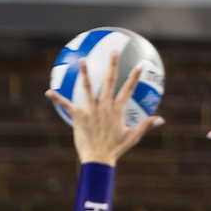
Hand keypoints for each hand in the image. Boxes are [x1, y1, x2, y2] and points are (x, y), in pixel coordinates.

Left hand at [45, 54, 163, 165]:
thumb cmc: (115, 150)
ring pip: (88, 88)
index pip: (128, 89)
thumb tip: (161, 119)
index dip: (134, 77)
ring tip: (82, 60)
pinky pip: (67, 105)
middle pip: (110, 81)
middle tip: (113, 51)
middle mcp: (105, 106)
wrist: (98, 160)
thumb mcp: (132, 137)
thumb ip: (146, 125)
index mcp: (117, 110)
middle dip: (112, 65)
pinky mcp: (79, 117)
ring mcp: (91, 111)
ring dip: (85, 73)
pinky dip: (57, 99)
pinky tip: (48, 92)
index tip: (139, 64)